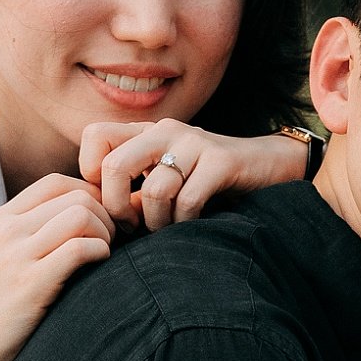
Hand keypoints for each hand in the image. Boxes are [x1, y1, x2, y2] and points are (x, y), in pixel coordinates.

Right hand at [0, 176, 113, 360]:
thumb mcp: (0, 256)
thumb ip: (29, 233)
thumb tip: (79, 217)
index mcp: (0, 219)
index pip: (56, 182)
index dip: (90, 194)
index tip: (102, 219)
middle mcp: (8, 230)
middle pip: (76, 196)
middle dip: (106, 215)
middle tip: (113, 240)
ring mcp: (18, 255)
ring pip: (81, 216)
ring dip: (106, 233)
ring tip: (105, 254)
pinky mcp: (32, 283)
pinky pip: (80, 249)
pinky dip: (101, 252)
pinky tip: (99, 266)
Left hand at [80, 123, 308, 230]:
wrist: (268, 166)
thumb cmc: (209, 181)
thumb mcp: (167, 179)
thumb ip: (135, 190)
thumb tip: (102, 215)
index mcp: (146, 131)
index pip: (95, 136)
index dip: (92, 174)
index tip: (112, 201)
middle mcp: (166, 130)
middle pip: (115, 165)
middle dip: (118, 207)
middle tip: (131, 226)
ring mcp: (194, 143)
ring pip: (155, 191)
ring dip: (157, 223)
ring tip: (166, 230)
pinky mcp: (220, 161)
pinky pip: (188, 201)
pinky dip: (185, 223)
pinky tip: (191, 225)